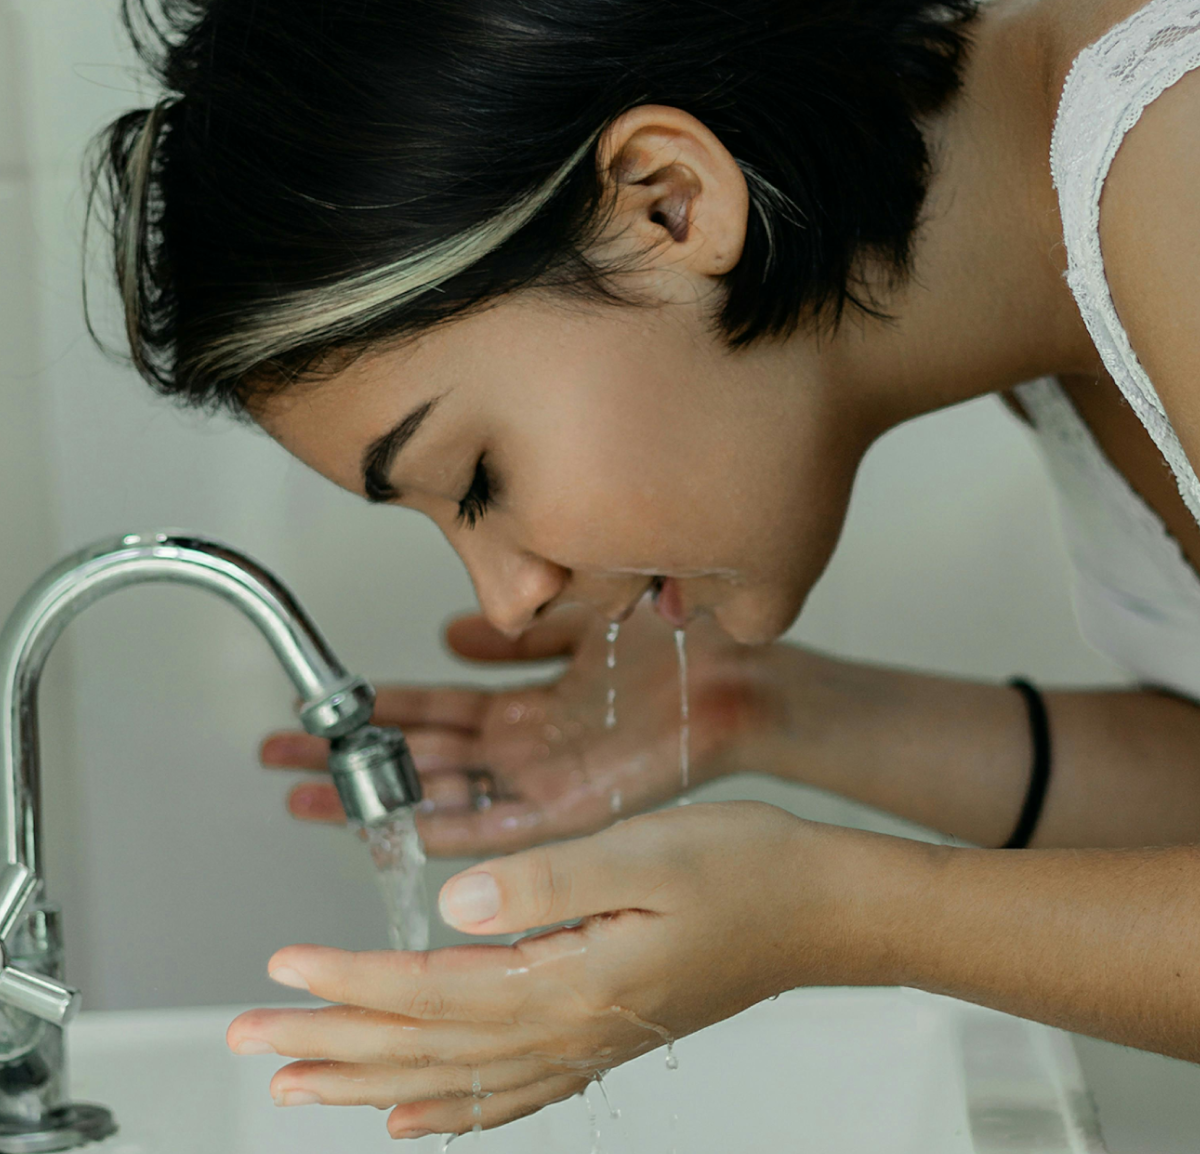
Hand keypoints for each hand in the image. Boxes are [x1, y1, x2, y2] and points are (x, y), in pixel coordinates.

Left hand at [227, 802, 918, 1135]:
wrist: (822, 909)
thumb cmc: (745, 869)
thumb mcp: (645, 851)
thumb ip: (544, 883)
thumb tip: (451, 909)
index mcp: (572, 978)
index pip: (431, 992)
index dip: (350, 981)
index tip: (284, 968)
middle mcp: (571, 1027)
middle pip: (426, 1048)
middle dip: (332, 1042)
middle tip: (253, 1038)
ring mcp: (588, 1041)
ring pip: (455, 1080)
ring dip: (371, 1083)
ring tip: (302, 1084)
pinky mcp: (605, 1035)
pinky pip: (511, 1094)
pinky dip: (451, 1113)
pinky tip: (416, 1122)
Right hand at [261, 603, 785, 854]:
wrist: (740, 677)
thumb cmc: (673, 646)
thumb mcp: (576, 623)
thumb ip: (514, 633)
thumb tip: (451, 629)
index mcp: (526, 704)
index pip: (432, 710)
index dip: (373, 711)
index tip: (319, 710)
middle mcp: (525, 747)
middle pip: (421, 757)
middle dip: (352, 759)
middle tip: (281, 761)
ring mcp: (545, 780)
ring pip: (446, 794)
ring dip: (381, 798)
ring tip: (312, 798)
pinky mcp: (576, 807)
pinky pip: (504, 826)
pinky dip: (455, 830)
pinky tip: (404, 830)